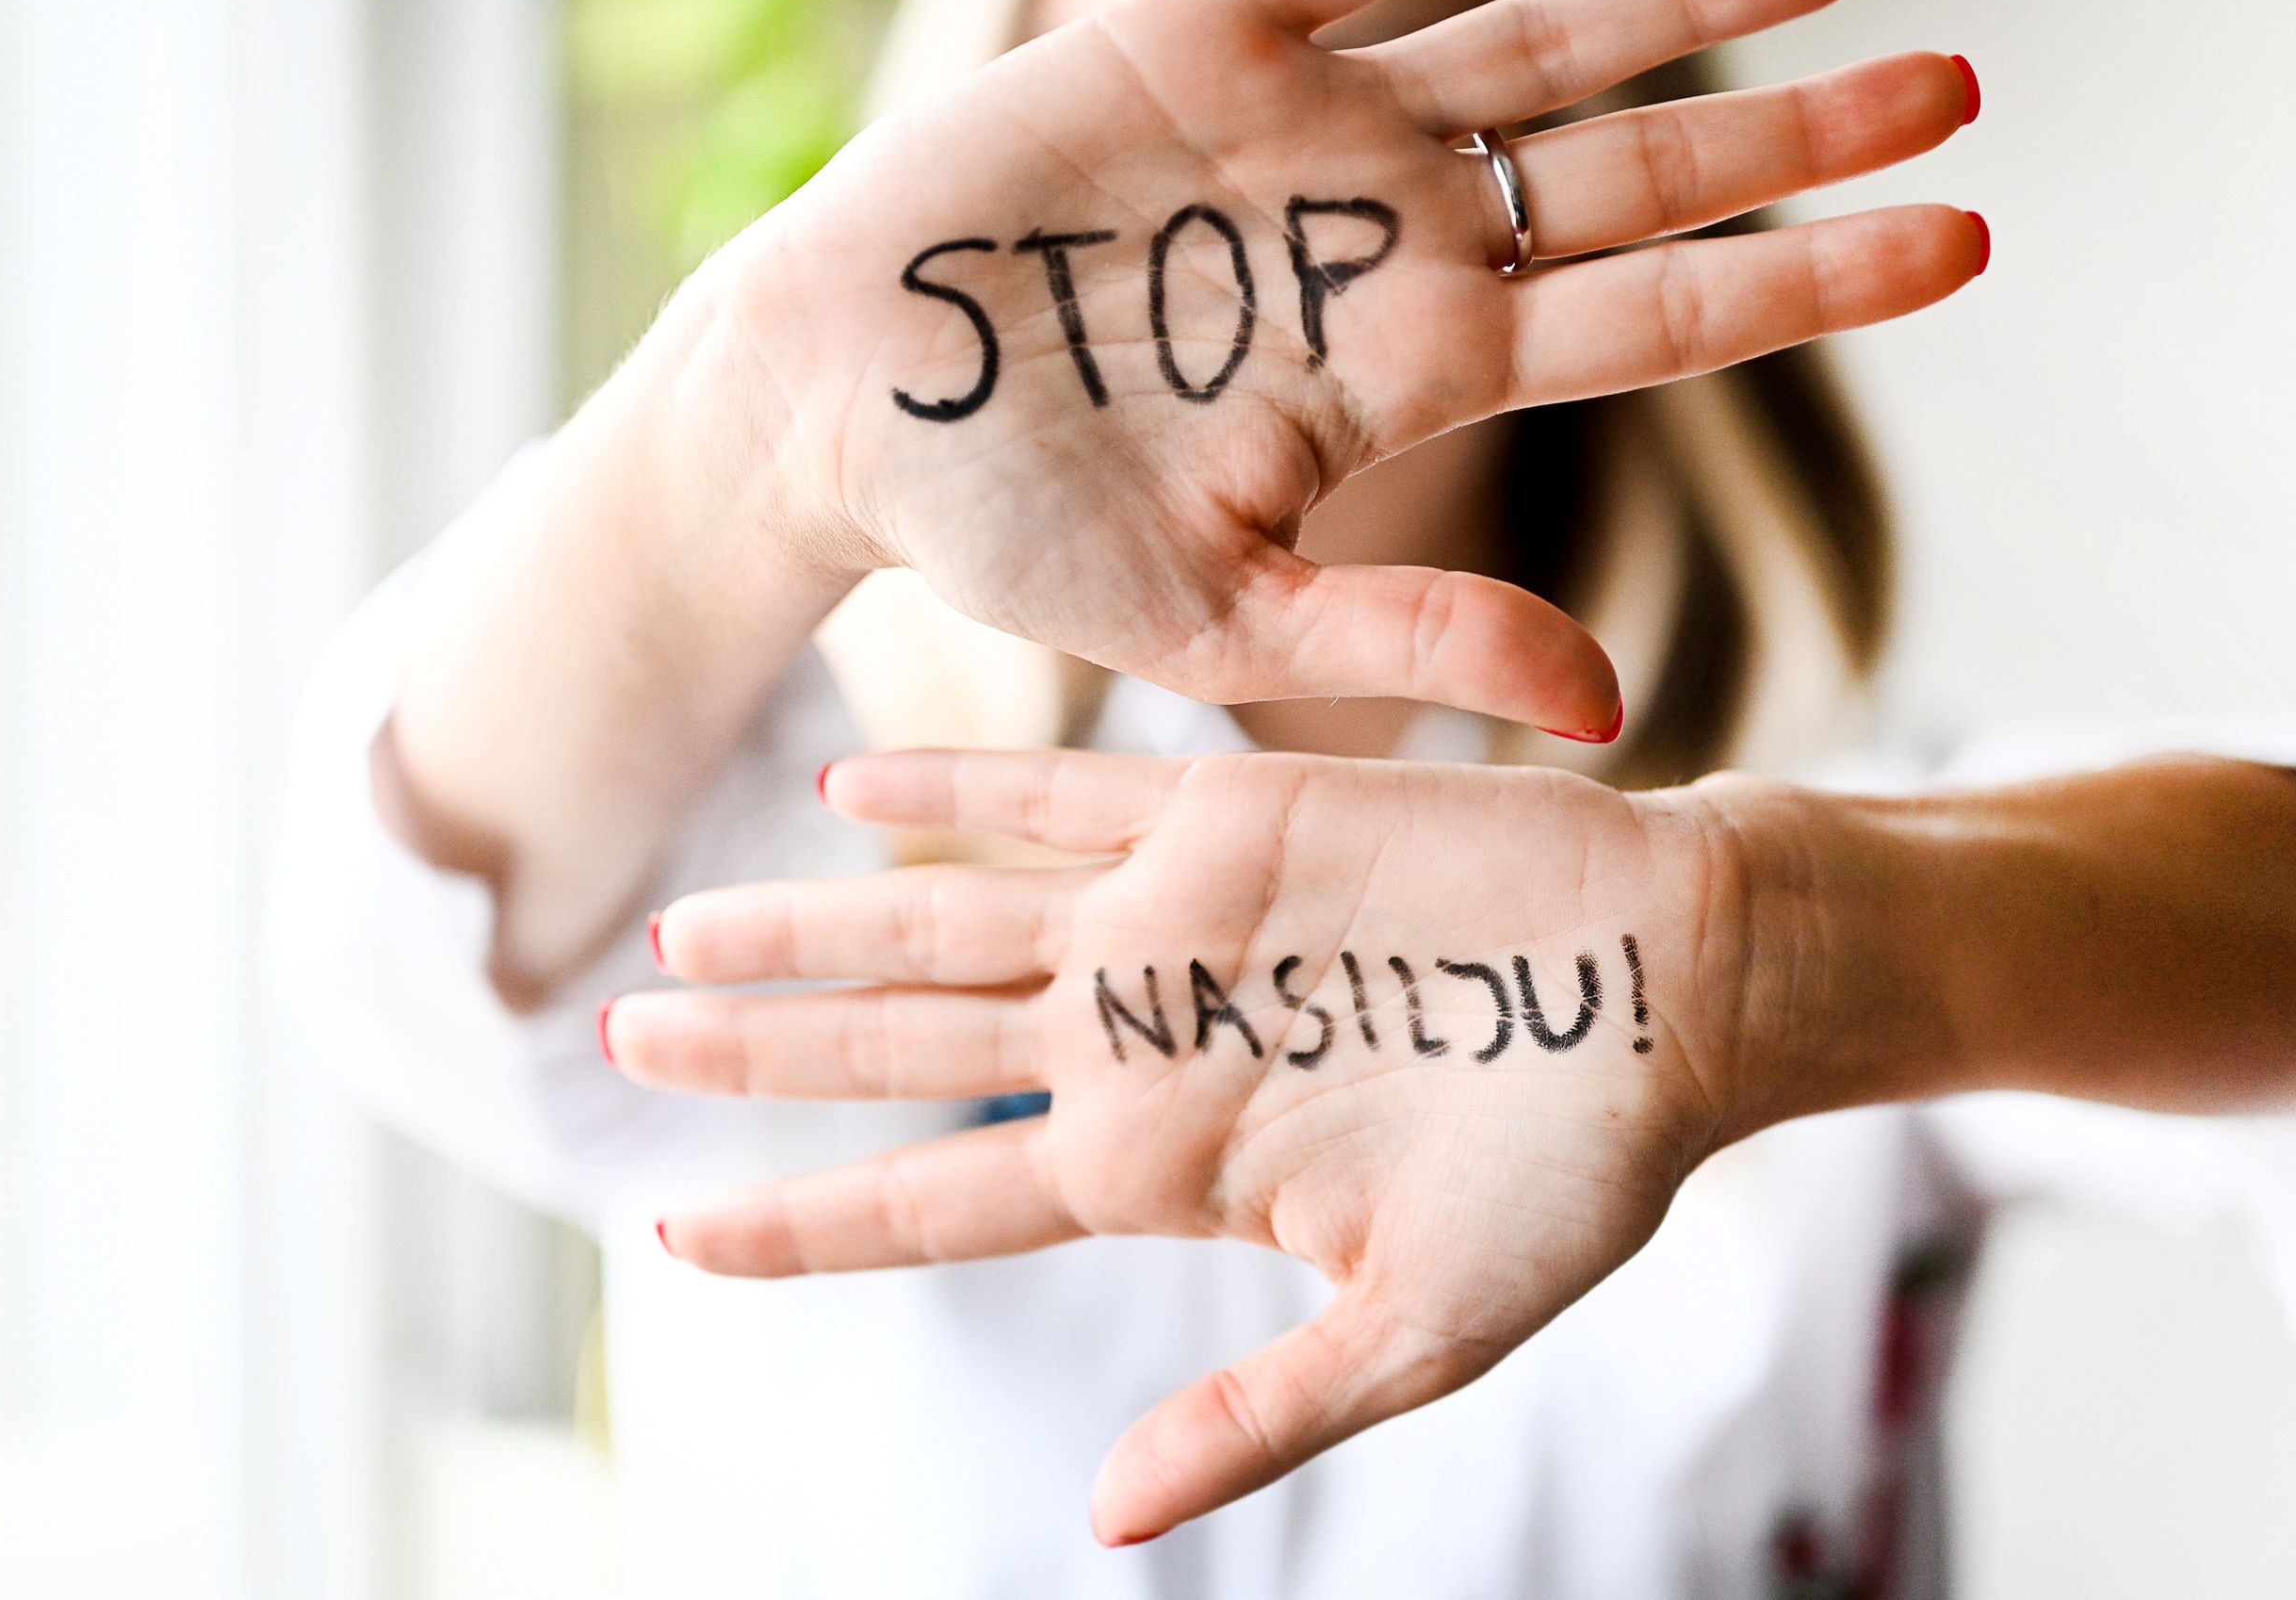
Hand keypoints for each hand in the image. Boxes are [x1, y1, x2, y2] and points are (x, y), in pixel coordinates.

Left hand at [610, 749, 1895, 1541]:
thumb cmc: (1573, 1174)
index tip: (670, 1237)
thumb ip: (1256, 1416)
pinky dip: (954, 778)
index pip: (933, 1200)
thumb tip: (1100, 1523)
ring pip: (940, 918)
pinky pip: (1061, 786)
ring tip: (679, 927)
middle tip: (610, 1041)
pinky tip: (852, 772)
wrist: (1685, 986)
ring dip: (808, 921)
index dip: (799, 1220)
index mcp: (1154, 1167)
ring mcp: (1168, 923)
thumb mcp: (1417, 1330)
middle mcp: (1132, 1039)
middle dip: (754, 1051)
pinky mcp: (1232, 810)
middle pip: (896, 1047)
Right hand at [697, 0, 1984, 735]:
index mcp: (1410, 371)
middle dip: (1801, 127)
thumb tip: (1610, 713)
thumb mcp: (1215, 623)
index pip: (1661, 316)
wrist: (841, 409)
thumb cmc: (1009, 534)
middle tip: (1966, 83)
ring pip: (1542, 36)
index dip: (1815, 276)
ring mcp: (1312, 129)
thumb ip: (1410, 647)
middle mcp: (1393, 236)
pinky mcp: (1207, 32)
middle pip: (1643, 168)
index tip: (1969, 239)